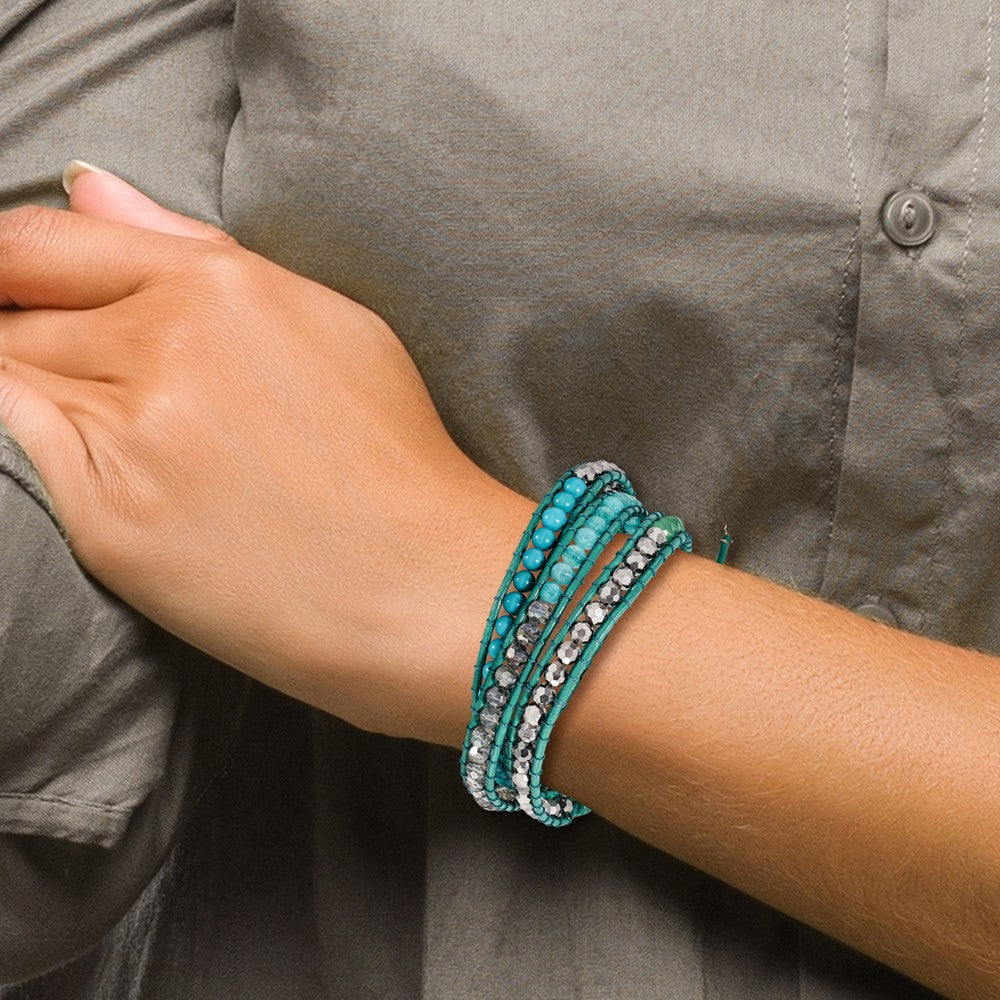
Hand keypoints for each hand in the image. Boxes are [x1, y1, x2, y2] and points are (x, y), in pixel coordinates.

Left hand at [0, 167, 527, 739]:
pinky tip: (122, 475)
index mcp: (223, 288)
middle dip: (35, 338)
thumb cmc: (395, 458)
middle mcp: (168, 348)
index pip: (45, 242)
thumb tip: (92, 189)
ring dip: (46, 398)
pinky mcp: (109, 523)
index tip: (20, 292)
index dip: (12, 265)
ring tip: (137, 440)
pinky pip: (24, 456)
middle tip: (109, 388)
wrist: (424, 586)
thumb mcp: (329, 322)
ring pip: (13, 381)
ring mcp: (132, 437)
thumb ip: (195, 248)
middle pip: (19, 314)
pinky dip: (47, 451)